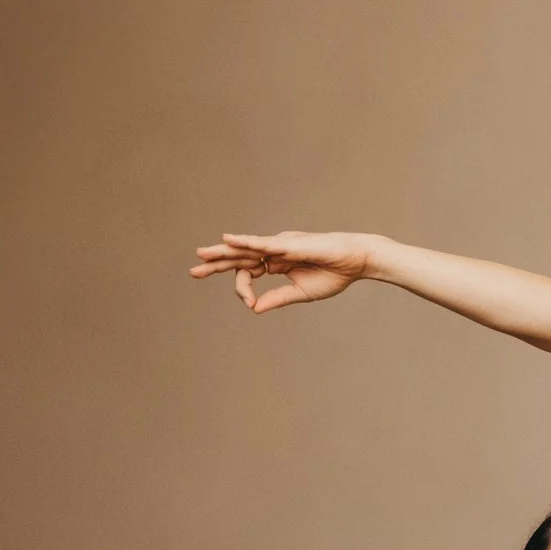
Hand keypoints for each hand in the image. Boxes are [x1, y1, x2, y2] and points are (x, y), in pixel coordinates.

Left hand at [189, 231, 377, 312]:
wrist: (356, 262)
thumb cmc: (335, 274)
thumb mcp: (301, 292)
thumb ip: (277, 298)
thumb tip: (254, 309)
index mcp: (277, 263)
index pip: (250, 273)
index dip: (243, 289)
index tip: (249, 304)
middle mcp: (274, 252)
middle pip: (240, 257)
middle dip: (216, 264)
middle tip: (194, 271)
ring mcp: (279, 245)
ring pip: (245, 248)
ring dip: (222, 252)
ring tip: (201, 255)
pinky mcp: (287, 244)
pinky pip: (261, 243)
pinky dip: (243, 242)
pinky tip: (227, 240)